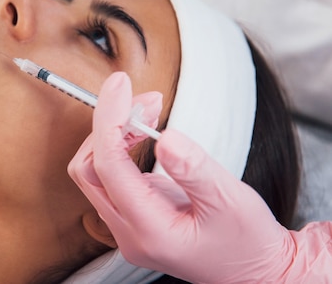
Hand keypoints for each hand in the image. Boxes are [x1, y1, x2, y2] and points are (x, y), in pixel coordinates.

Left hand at [68, 72, 299, 283]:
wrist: (258, 273)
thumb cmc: (248, 242)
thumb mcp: (231, 202)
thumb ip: (195, 170)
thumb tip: (166, 137)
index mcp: (149, 230)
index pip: (108, 167)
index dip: (109, 120)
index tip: (120, 85)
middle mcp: (128, 232)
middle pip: (90, 169)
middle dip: (108, 124)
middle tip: (144, 98)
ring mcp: (127, 226)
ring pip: (96, 171)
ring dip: (114, 132)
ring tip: (149, 108)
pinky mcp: (134, 215)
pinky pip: (112, 175)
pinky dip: (121, 144)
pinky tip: (144, 128)